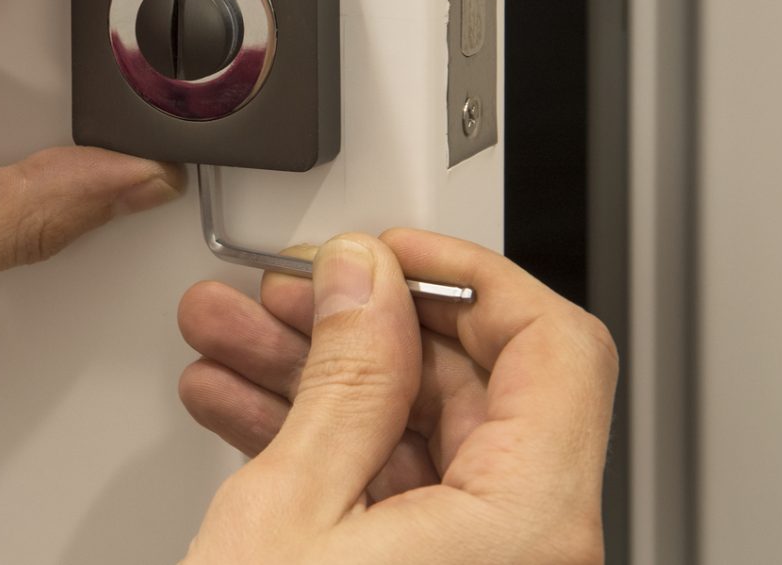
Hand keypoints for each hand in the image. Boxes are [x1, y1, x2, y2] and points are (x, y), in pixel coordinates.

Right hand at [176, 231, 615, 564]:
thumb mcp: (292, 510)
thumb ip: (341, 375)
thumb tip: (365, 281)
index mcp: (529, 526)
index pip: (553, 345)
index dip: (469, 274)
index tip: (390, 248)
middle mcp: (530, 555)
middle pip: (472, 385)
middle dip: (359, 324)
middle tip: (284, 291)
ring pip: (416, 434)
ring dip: (316, 378)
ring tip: (227, 340)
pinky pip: (390, 490)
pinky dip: (314, 443)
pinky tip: (236, 410)